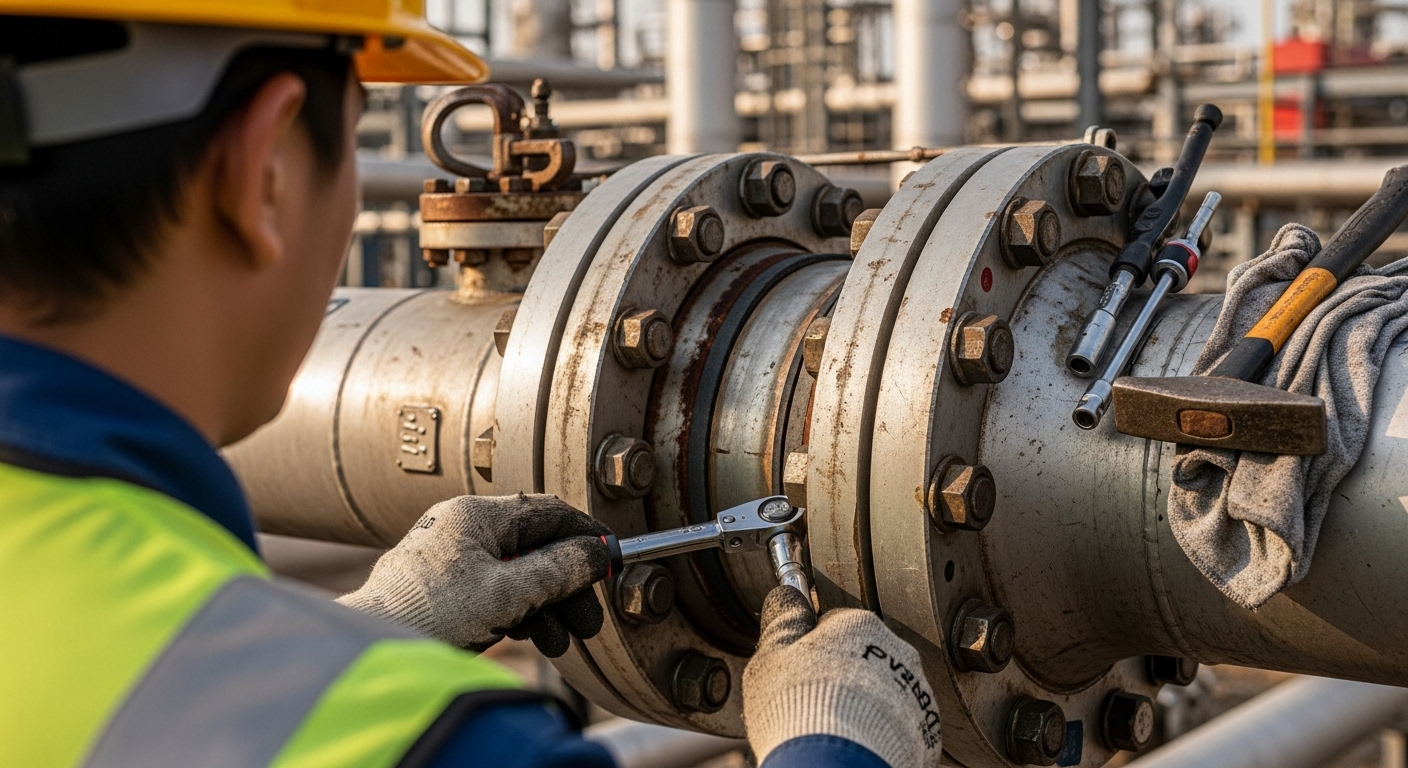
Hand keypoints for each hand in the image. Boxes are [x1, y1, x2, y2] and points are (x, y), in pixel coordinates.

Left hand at [338, 494, 611, 656]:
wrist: (371, 650)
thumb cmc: (429, 615)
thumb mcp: (507, 594)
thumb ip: (558, 570)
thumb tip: (597, 552)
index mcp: (475, 515)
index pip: (548, 512)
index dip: (586, 537)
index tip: (612, 561)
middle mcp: (462, 528)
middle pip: (534, 546)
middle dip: (566, 585)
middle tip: (588, 621)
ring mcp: (450, 558)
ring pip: (516, 572)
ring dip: (545, 605)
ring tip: (560, 642)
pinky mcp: (442, 588)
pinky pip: (494, 590)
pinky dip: (519, 611)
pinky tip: (530, 636)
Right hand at [742, 586, 941, 767]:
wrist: (835, 765)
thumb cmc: (798, 710)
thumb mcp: (772, 656)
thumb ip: (783, 620)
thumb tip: (787, 592)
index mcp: (859, 625)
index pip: (834, 625)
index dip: (812, 650)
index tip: (800, 671)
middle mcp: (897, 651)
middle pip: (866, 656)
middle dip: (845, 674)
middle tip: (816, 702)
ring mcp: (917, 692)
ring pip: (888, 691)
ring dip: (869, 703)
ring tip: (839, 728)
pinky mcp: (928, 732)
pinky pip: (904, 725)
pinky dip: (885, 733)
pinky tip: (860, 744)